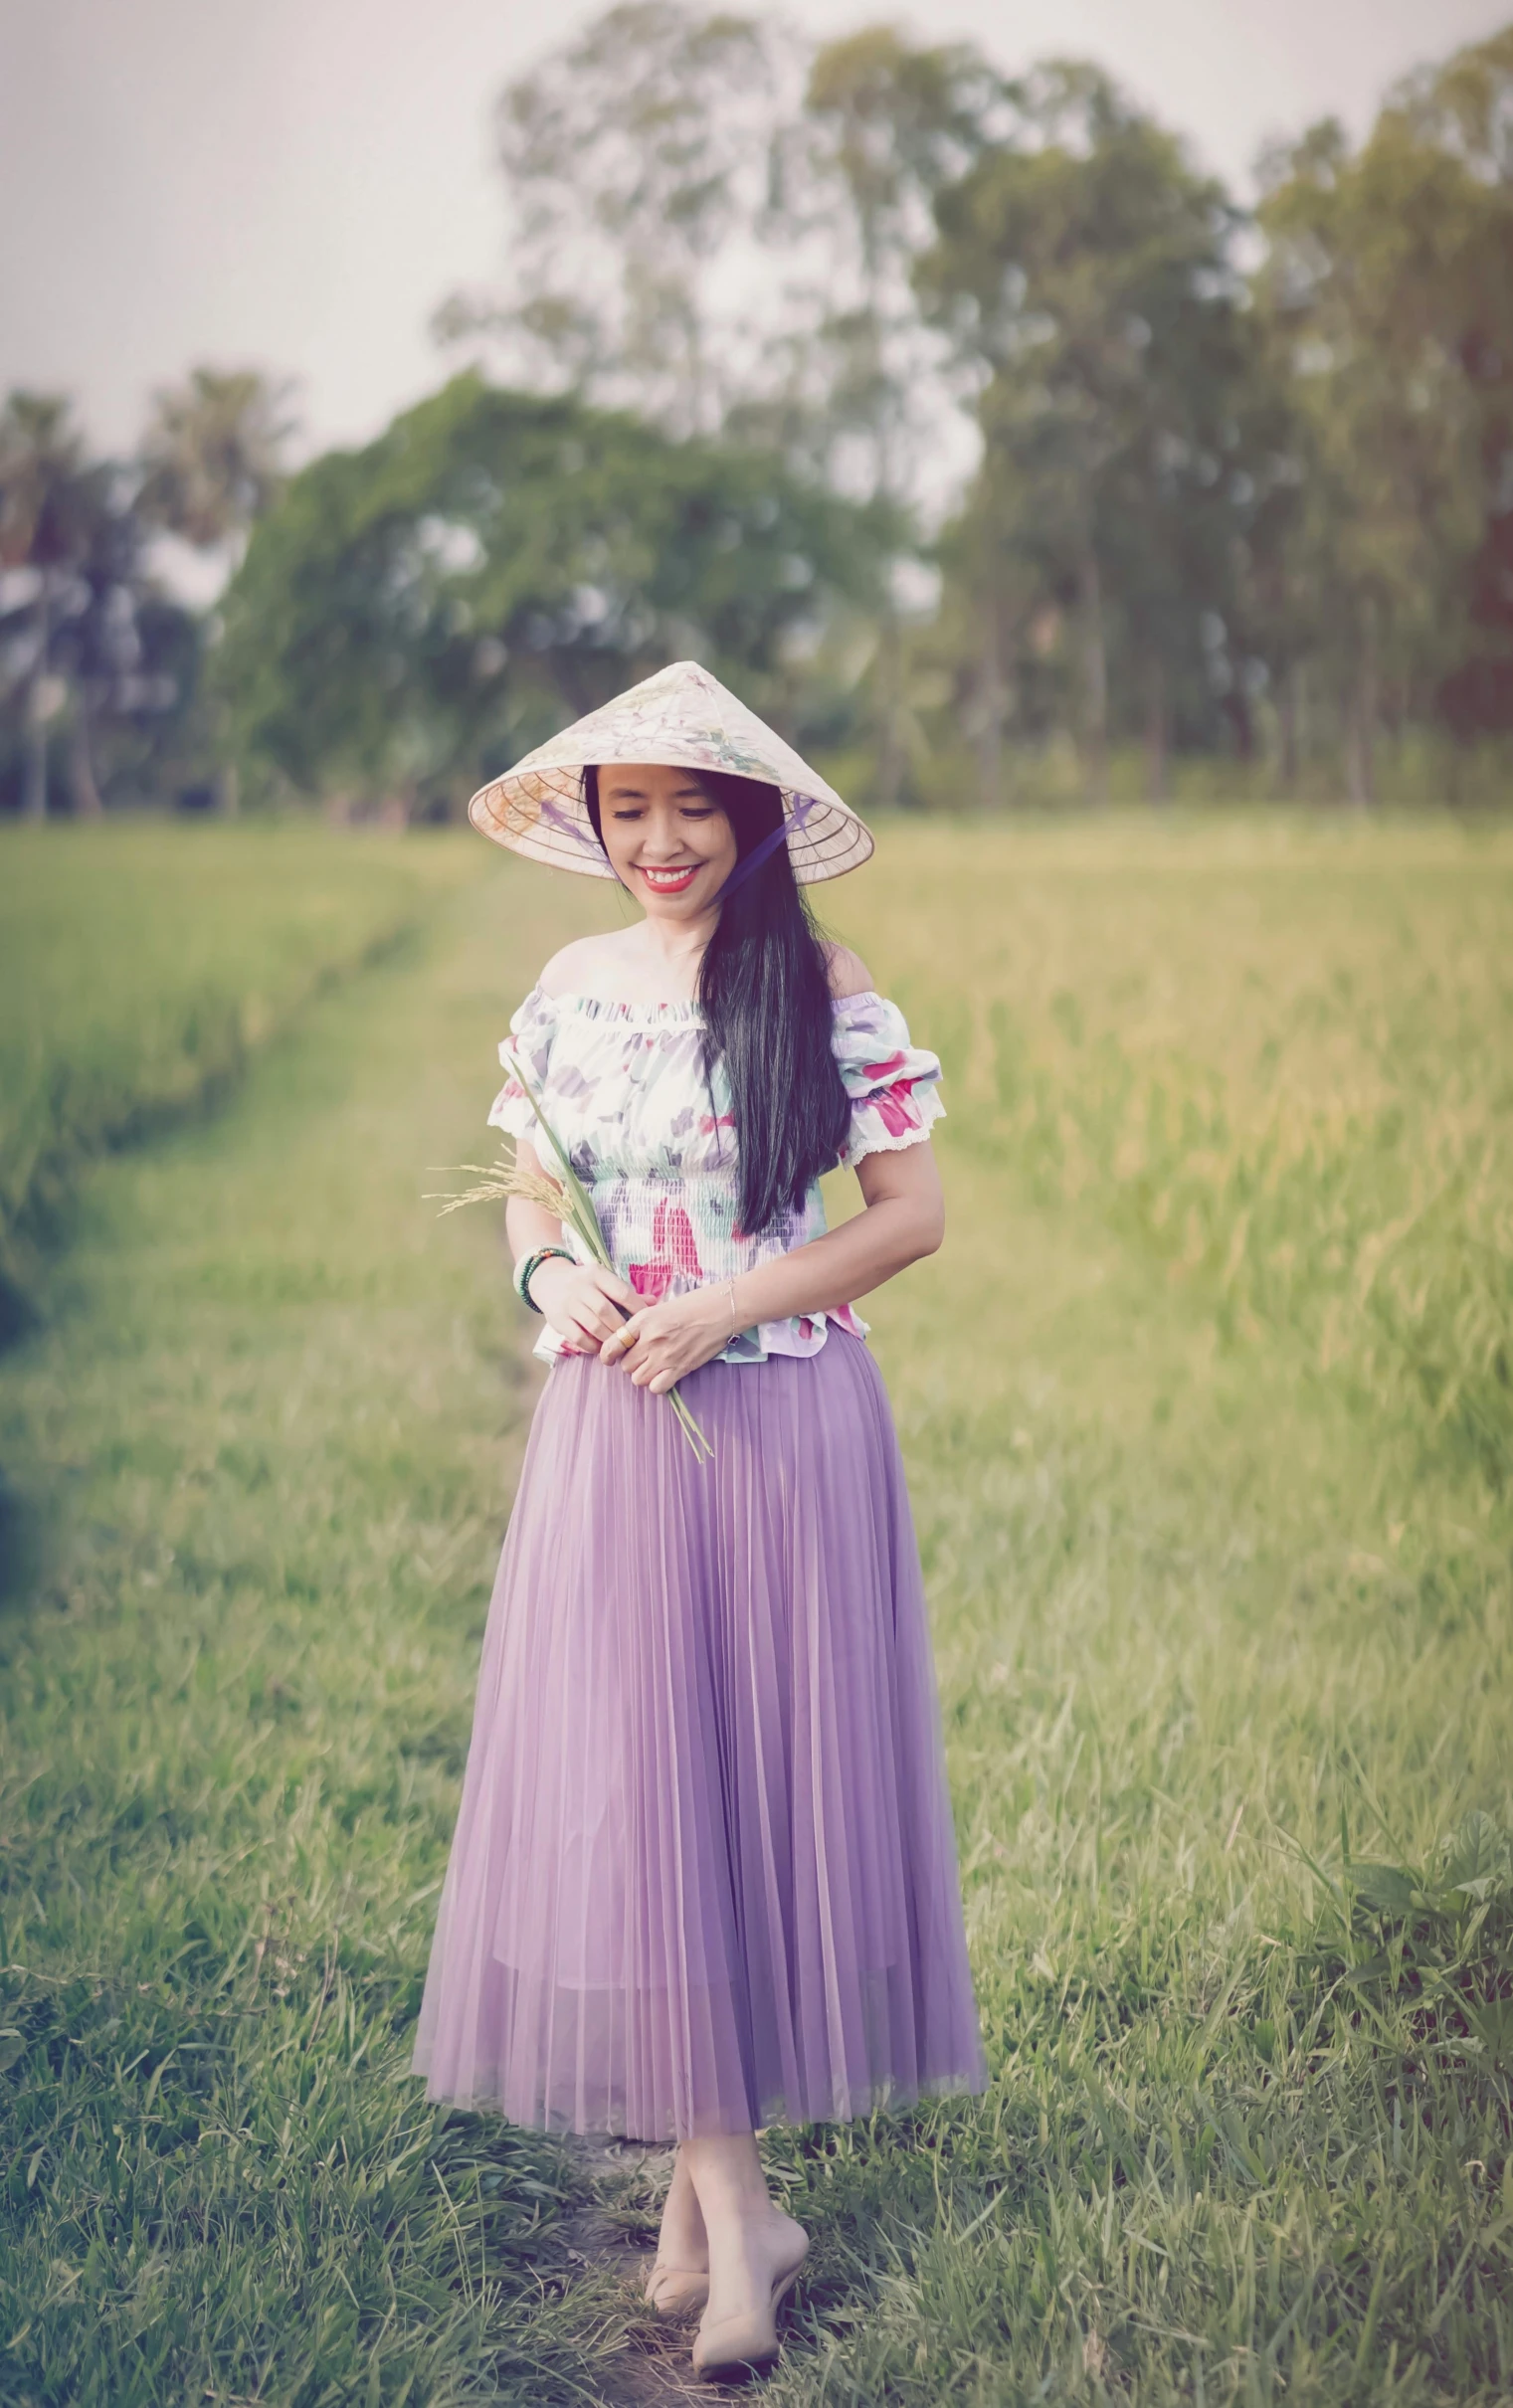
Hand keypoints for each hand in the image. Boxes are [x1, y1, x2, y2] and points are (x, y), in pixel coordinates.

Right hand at [528, 1258, 639, 1352]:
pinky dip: (592, 1346)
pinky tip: (600, 1348)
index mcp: (597, 1274)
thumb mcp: (604, 1280)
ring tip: (618, 1346)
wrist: (549, 1281)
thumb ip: (627, 1292)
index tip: (646, 1321)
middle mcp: (581, 1286)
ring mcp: (568, 1303)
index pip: (622, 1292)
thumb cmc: (585, 1283)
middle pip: (607, 1311)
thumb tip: (654, 1302)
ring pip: (593, 1325)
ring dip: (608, 1339)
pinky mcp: (558, 1319)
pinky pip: (578, 1337)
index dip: (637, 1309)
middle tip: (632, 1339)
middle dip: (621, 1328)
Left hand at [599, 1286, 732, 1391]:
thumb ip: (641, 1323)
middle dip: (630, 1363)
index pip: (612, 1344)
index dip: (607, 1354)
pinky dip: (657, 1384)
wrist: (721, 1310)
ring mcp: (666, 1356)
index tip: (609, 1357)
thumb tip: (626, 1337)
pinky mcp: (681, 1368)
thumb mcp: (660, 1306)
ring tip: (652, 1366)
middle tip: (640, 1357)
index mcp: (644, 1320)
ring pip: (638, 1379)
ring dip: (642, 1374)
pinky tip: (663, 1374)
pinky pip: (656, 1388)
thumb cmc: (693, 1304)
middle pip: (625, 1365)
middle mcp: (651, 1339)